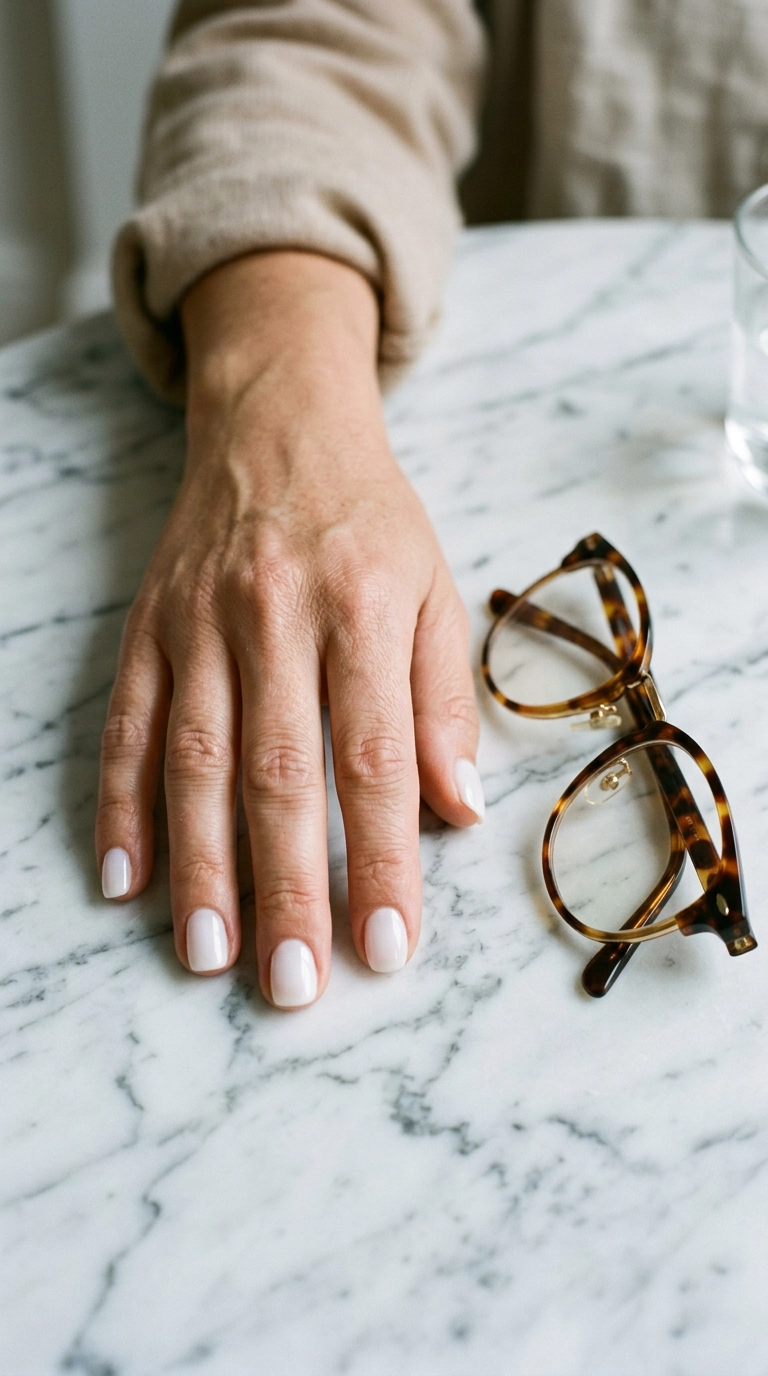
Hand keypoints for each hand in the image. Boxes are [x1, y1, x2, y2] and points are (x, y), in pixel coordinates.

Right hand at [96, 251, 483, 1006]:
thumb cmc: (369, 521)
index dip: (379, 857)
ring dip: (200, 864)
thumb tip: (456, 810)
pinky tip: (125, 877)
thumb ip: (442, 701)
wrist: (276, 424)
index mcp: (362, 606)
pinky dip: (121, 803)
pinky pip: (126, 723)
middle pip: (279, 771)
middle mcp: (274, 615)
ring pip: (195, 759)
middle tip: (293, 984)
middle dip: (286, 886)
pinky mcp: (147, 629)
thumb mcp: (434, 590)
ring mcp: (198, 623)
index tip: (387, 946)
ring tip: (207, 956)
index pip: (373, 755)